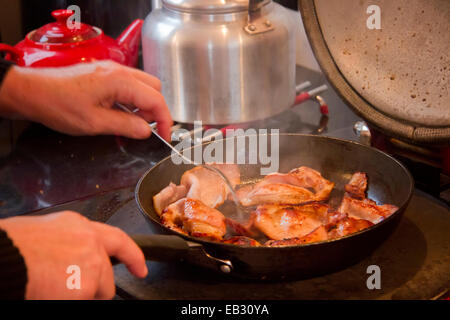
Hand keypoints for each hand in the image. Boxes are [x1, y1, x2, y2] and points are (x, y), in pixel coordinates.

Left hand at [0, 60, 171, 140]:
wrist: (33, 91)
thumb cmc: (58, 105)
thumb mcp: (95, 123)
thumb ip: (126, 126)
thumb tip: (147, 131)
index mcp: (120, 81)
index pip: (156, 99)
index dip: (166, 120)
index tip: (165, 136)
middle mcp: (119, 71)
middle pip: (154, 88)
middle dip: (155, 110)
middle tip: (145, 129)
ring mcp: (111, 71)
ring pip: (143, 86)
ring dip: (143, 106)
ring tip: (129, 124)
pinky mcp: (104, 74)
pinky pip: (128, 86)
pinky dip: (131, 101)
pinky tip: (119, 114)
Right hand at [0, 211, 147, 299]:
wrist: (5, 258)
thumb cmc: (13, 247)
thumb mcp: (43, 232)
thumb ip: (67, 241)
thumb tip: (69, 255)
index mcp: (78, 225)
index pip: (116, 238)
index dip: (132, 254)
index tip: (140, 267)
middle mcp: (91, 242)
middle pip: (109, 270)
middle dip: (102, 284)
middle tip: (94, 290)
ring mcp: (93, 263)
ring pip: (101, 289)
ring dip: (84, 293)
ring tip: (55, 288)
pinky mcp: (89, 285)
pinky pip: (88, 299)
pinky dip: (74, 299)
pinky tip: (53, 293)